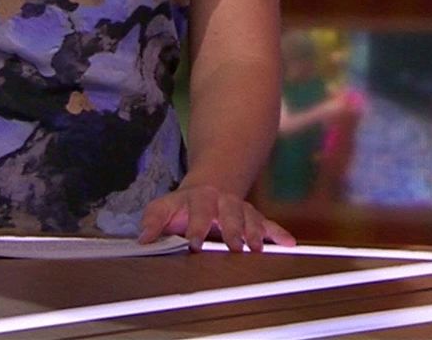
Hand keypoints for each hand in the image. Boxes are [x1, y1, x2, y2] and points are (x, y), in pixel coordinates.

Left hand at [138, 183, 295, 252]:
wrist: (210, 184)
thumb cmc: (184, 204)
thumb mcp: (163, 207)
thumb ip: (153, 222)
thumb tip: (143, 239)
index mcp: (199, 198)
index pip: (198, 210)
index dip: (196, 226)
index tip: (194, 242)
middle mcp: (222, 201)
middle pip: (229, 212)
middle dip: (232, 229)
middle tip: (234, 246)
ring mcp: (239, 207)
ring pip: (250, 217)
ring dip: (254, 232)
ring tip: (257, 248)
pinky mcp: (253, 216)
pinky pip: (267, 224)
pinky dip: (278, 233)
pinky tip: (289, 244)